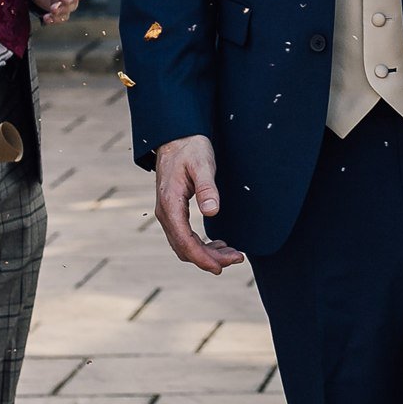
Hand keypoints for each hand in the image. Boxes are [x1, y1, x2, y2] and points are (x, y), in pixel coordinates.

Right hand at [154, 134, 245, 273]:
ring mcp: (168, 213)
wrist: (177, 136)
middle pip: (184, 248)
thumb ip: (207, 187)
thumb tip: (212, 211)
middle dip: (210, 259)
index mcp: (170, 203)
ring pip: (185, 244)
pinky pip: (186, 236)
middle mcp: (165, 212)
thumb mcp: (202, 164)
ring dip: (207, 253)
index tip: (221, 267)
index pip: (184, 241)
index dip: (202, 257)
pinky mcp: (175, 210)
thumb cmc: (190, 148)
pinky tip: (220, 243)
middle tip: (237, 258)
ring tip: (233, 254)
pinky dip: (202, 245)